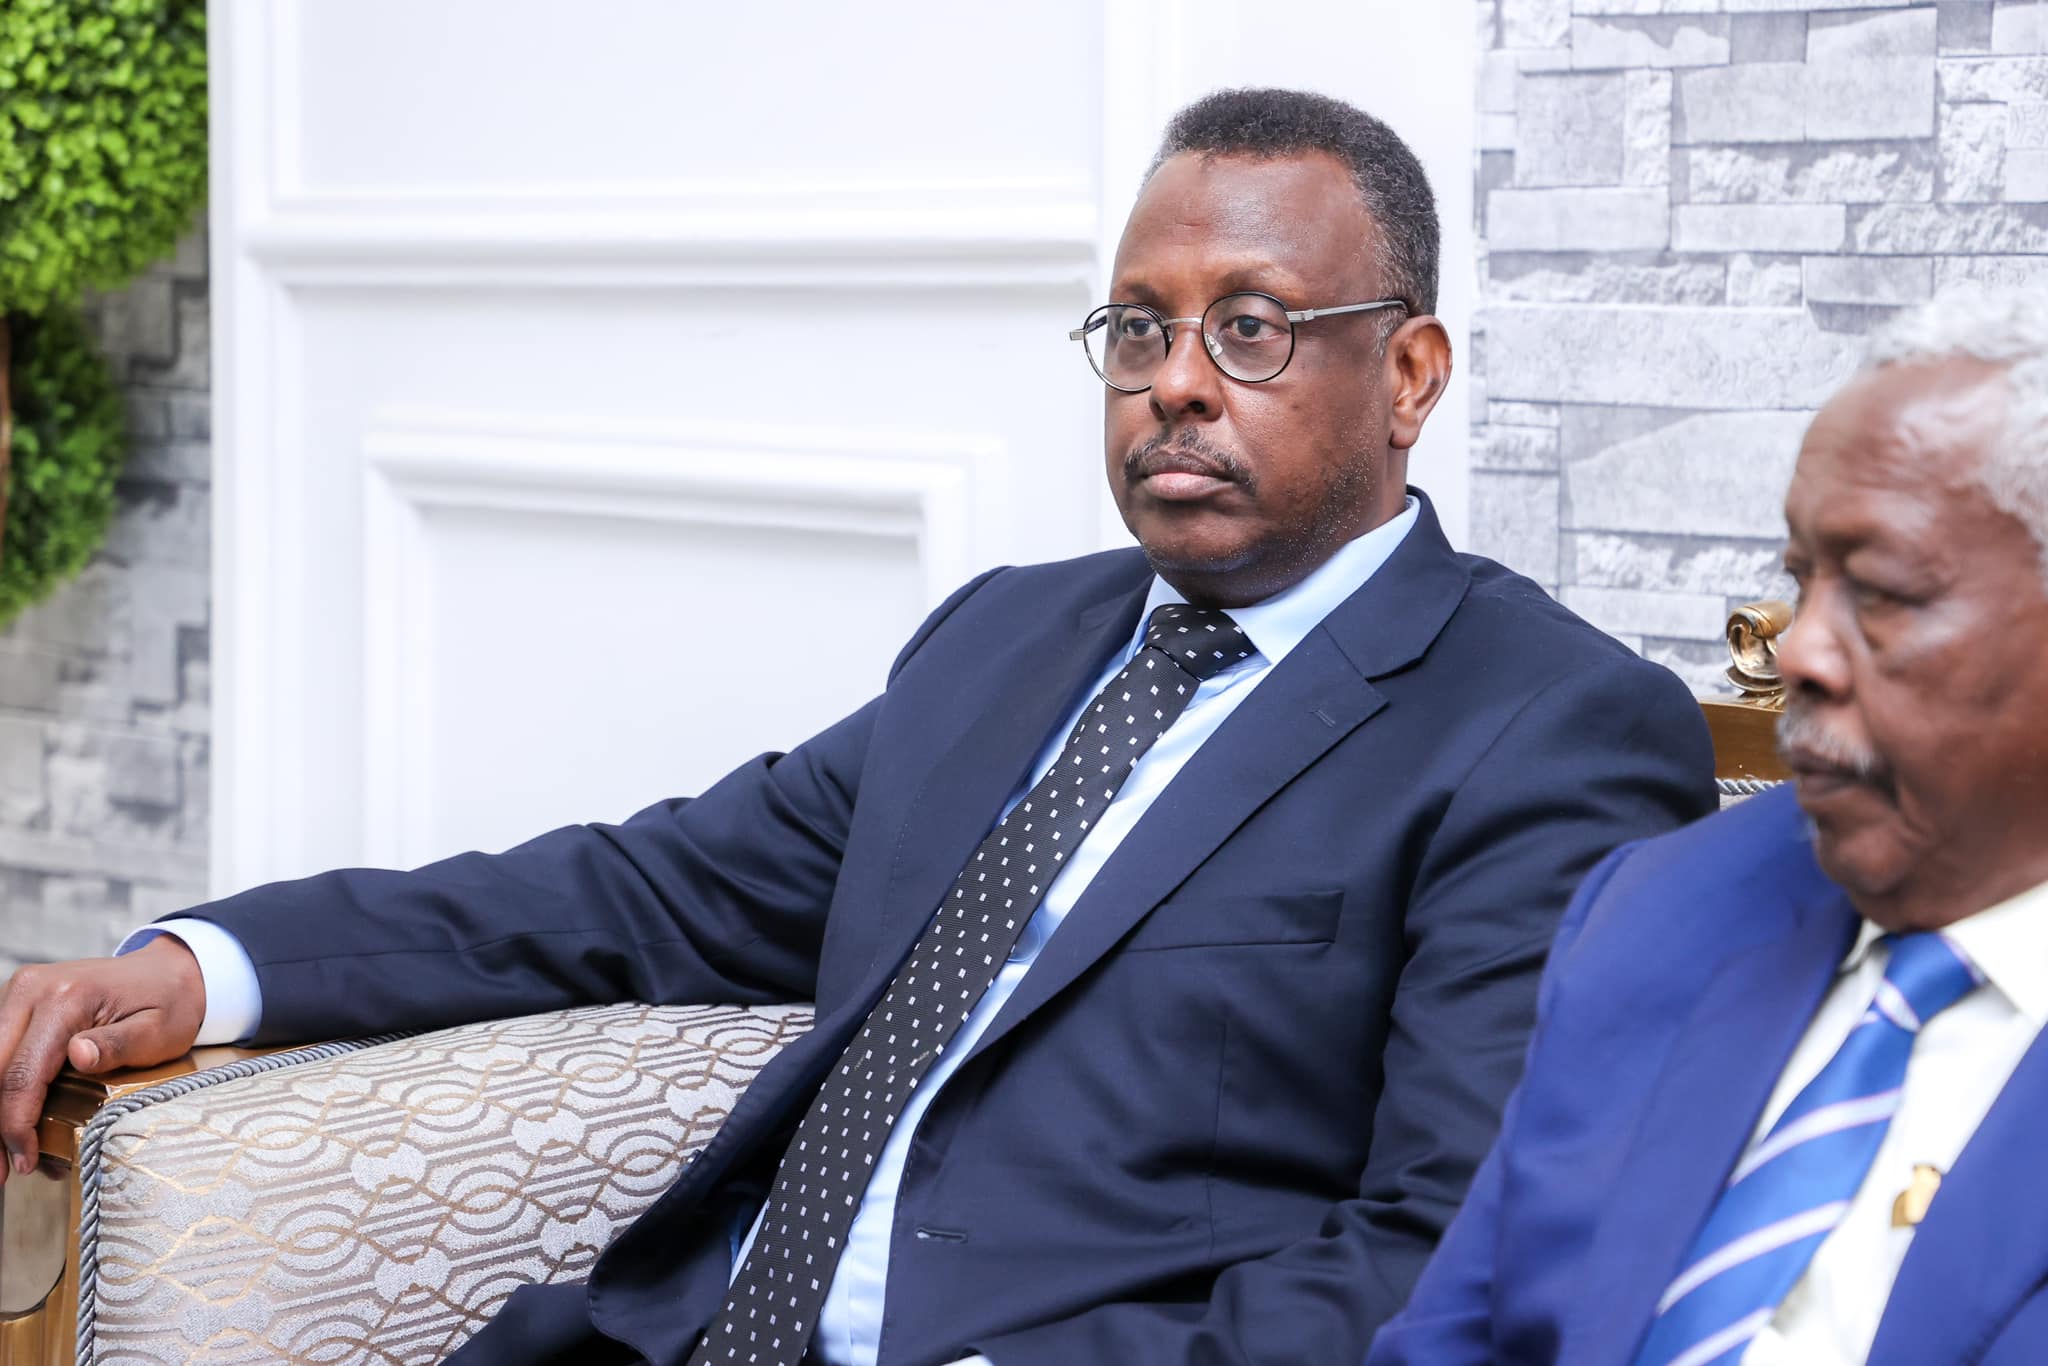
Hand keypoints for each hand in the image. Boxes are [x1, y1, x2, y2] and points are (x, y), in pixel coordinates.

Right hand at [0, 937, 205, 1179]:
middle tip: (5, 1171)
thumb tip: (78, 1056)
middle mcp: (31, 990)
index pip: (22, 1073)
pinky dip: (4, 1088)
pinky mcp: (16, 1004)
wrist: (167, 972)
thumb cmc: (168, 1004)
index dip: (16, 1124)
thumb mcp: (158, 1030)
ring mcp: (19, 994)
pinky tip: (18, 1121)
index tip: (24, 1161)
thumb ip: (119, 1044)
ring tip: (11, 1152)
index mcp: (65, 999)